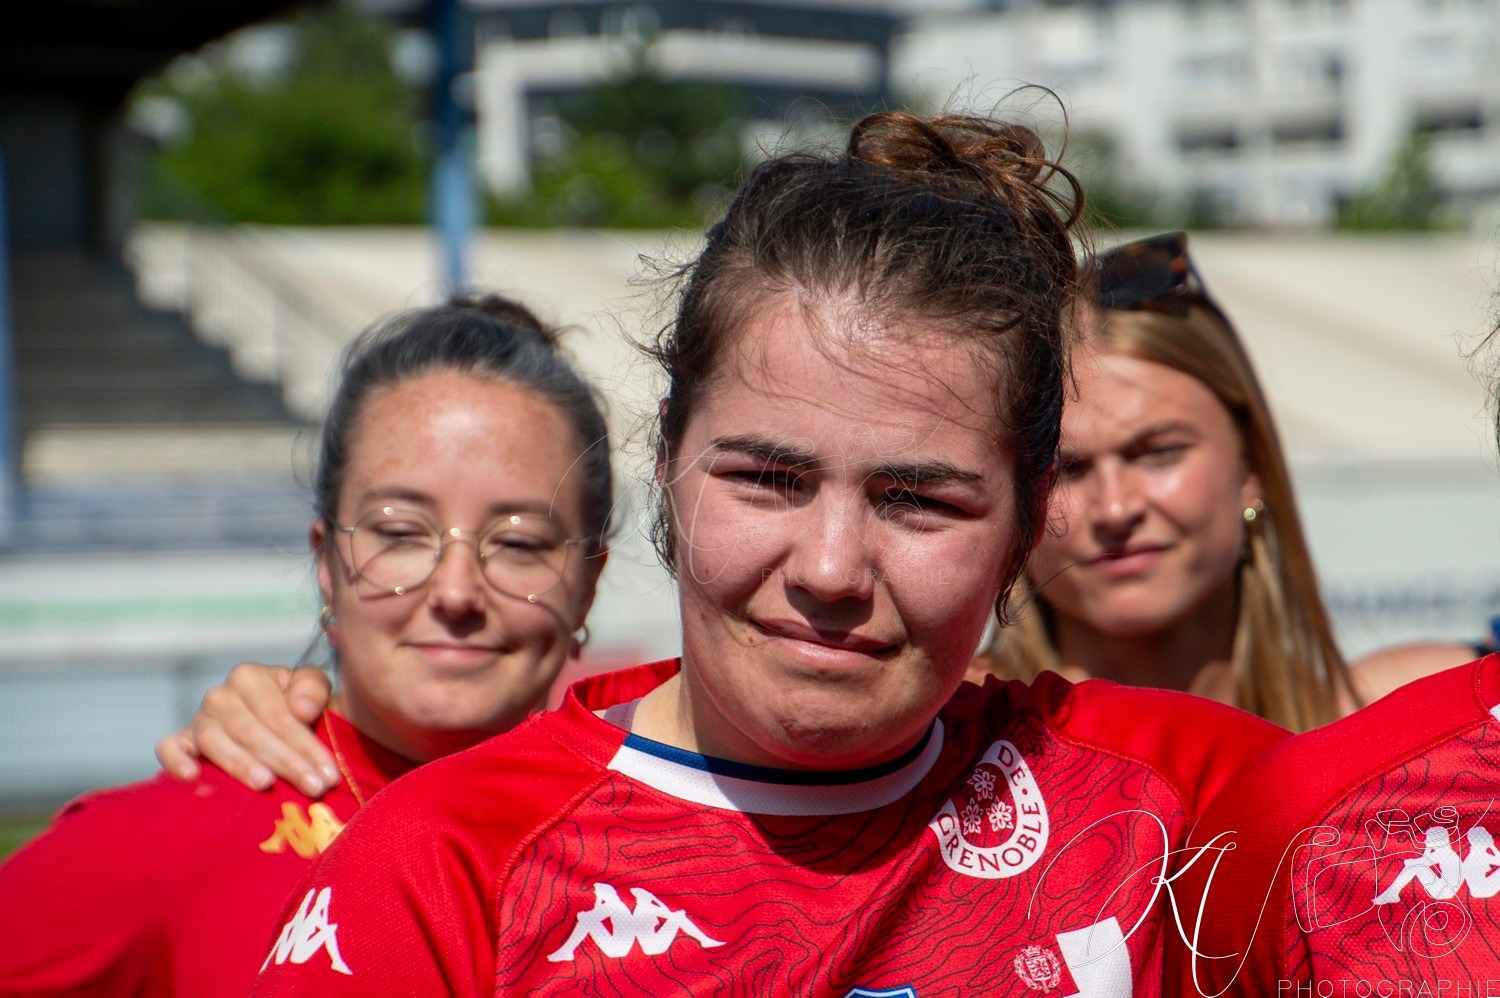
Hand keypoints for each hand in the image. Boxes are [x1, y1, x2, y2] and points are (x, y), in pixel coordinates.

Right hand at [155, 663, 338, 796]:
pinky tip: (193, 777)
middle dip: (287, 762)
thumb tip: (301, 709)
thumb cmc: (299, 710)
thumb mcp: (315, 691)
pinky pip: (169, 747)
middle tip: (313, 788)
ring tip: (266, 784)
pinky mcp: (180, 741)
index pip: (279, 716)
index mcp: (250, 677)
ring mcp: (198, 719)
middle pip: (252, 732)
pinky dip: (176, 760)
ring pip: (215, 742)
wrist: (279, 728)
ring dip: (241, 765)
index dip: (306, 746)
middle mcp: (220, 695)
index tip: (329, 774)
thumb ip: (313, 689)